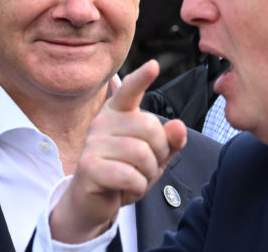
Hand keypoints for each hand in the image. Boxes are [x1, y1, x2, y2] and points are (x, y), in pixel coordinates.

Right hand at [49, 60, 187, 243]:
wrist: (92, 202)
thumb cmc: (124, 172)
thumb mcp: (153, 157)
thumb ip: (168, 141)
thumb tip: (178, 125)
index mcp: (118, 113)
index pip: (130, 90)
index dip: (142, 78)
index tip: (154, 65)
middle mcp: (102, 121)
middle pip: (150, 128)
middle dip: (159, 153)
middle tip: (147, 167)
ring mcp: (93, 142)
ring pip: (142, 154)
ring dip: (149, 173)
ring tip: (137, 178)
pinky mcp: (89, 166)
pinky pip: (130, 175)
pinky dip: (137, 187)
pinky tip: (128, 188)